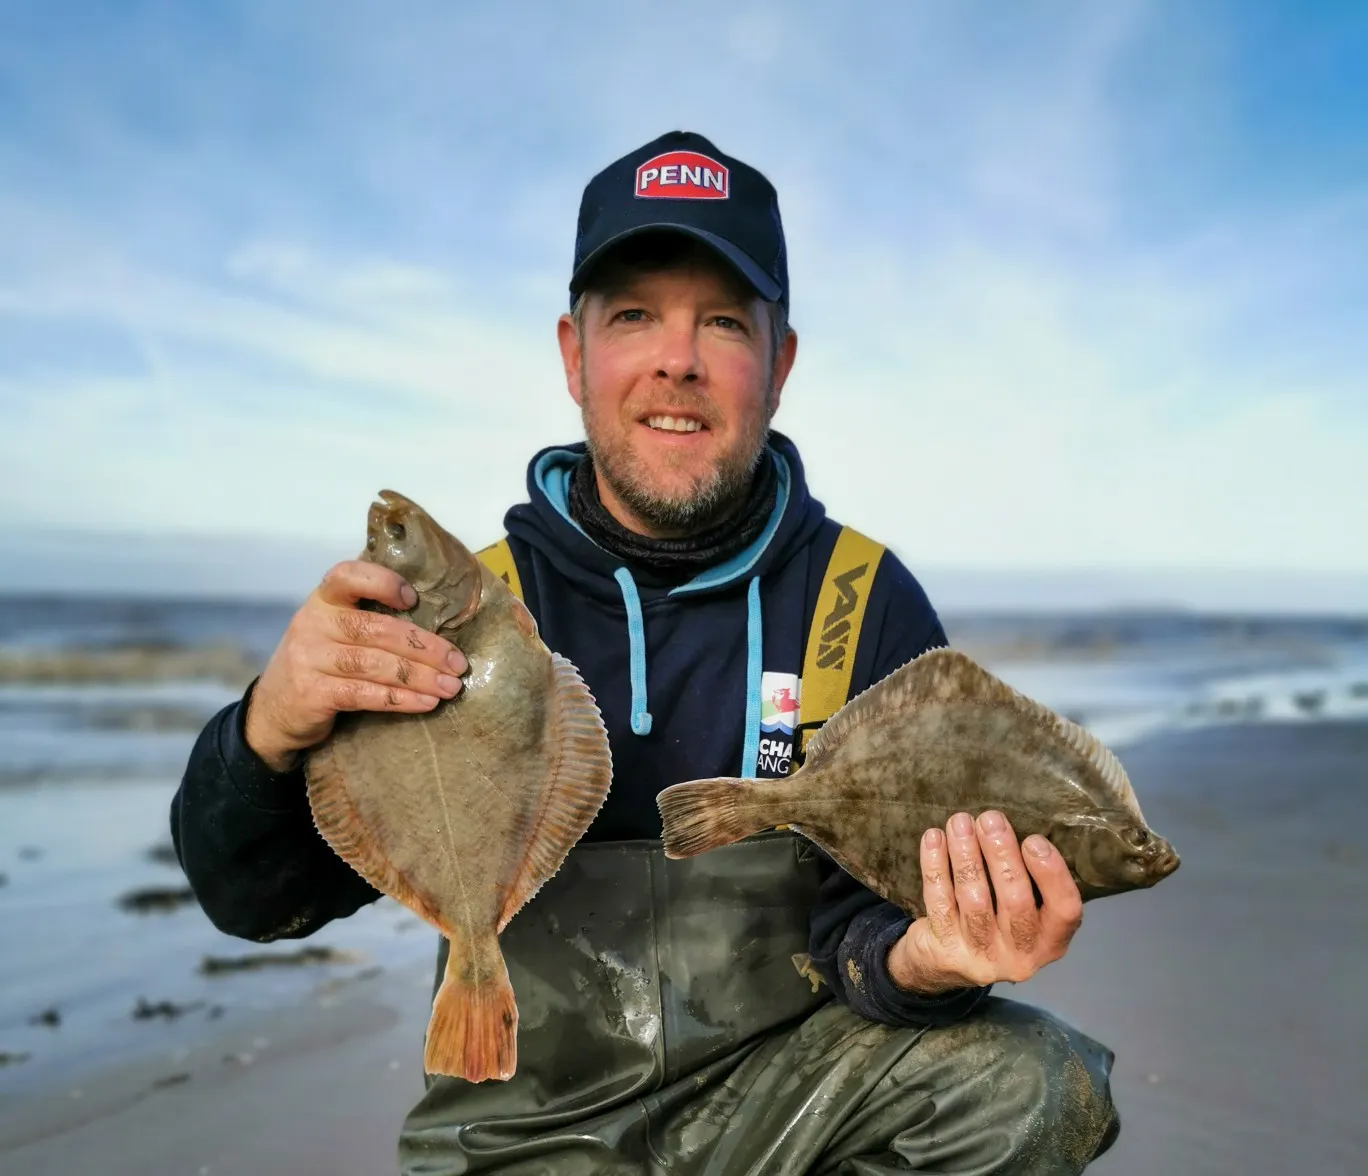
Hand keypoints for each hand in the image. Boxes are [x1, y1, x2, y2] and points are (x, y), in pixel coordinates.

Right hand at [244, 560, 468, 771]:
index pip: (347, 576)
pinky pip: (364, 694)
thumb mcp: (334, 630)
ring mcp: (309, 658)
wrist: (274, 711)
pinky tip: (425, 703)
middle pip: (376, 628)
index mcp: (324, 600)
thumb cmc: (321, 663)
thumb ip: (370, 619)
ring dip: (420, 677)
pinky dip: (400, 700)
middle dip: (424, 647)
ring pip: (374, 664)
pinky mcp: (312, 693)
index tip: (414, 598)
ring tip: (450, 687)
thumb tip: (438, 628)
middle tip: (458, 663)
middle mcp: (313, 623)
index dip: (382, 582)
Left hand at [886, 810, 1082, 994]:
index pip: (1064, 910)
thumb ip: (1028, 879)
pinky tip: (934, 838)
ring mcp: (981, 957)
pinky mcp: (945, 950)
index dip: (1052, 875)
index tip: (1034, 840)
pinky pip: (939, 901)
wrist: (945, 965)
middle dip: (1002, 854)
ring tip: (960, 822)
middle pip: (1015, 902)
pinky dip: (936, 865)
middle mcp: (1020, 956)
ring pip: (974, 899)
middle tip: (990, 819)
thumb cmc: (994, 923)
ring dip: (966, 854)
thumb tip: (1011, 826)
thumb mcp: (1024, 911)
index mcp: (1050, 942)